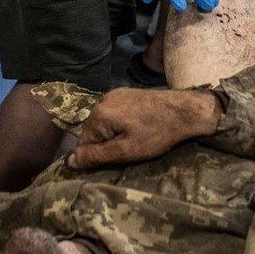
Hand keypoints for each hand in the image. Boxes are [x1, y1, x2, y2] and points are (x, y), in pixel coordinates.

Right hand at [68, 88, 219, 169]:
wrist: (186, 111)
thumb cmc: (157, 134)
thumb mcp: (125, 151)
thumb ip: (95, 156)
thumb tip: (68, 161)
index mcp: (98, 115)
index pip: (83, 144)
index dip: (97, 156)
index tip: (116, 159)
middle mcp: (102, 100)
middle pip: (94, 132)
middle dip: (106, 144)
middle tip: (129, 150)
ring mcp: (115, 94)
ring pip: (105, 123)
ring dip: (115, 134)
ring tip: (136, 139)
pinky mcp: (127, 92)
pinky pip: (116, 113)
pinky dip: (123, 123)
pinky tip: (139, 128)